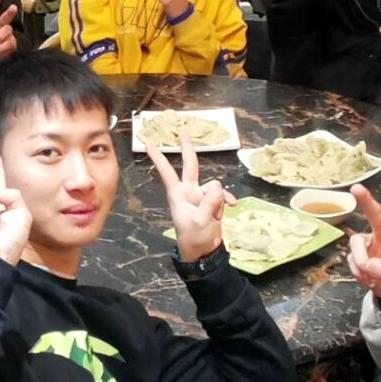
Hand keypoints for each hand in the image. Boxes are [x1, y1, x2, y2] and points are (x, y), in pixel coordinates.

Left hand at [148, 131, 232, 261]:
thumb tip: (218, 185)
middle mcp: (189, 191)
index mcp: (179, 194)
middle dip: (187, 148)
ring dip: (218, 200)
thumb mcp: (200, 221)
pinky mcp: (212, 202)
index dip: (158, 158)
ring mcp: (201, 195)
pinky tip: (232, 207)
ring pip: (214, 187)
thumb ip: (209, 202)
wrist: (204, 250)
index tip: (148, 143)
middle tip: (183, 131)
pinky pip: (222, 195)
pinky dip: (226, 201)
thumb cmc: (194, 237)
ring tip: (216, 217)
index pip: (167, 172)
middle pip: (190, 165)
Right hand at [346, 173, 380, 312]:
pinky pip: (352, 260)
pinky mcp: (360, 256)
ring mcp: (371, 245)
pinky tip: (369, 280)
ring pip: (356, 242)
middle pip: (373, 213)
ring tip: (371, 276)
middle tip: (356, 188)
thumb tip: (370, 265)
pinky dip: (358, 272)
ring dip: (360, 259)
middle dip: (365, 200)